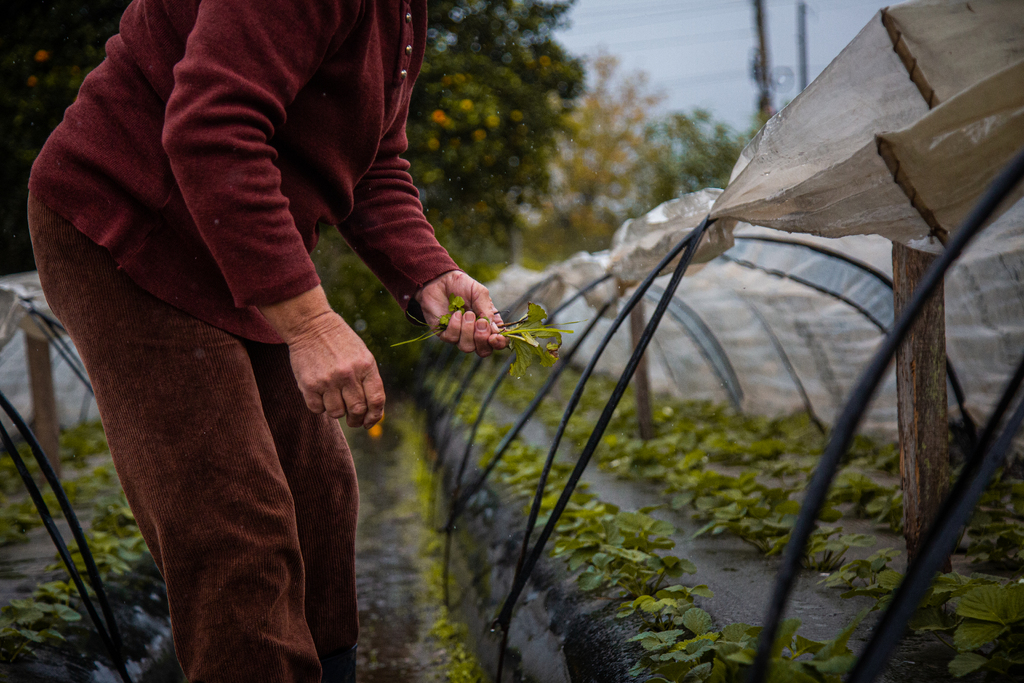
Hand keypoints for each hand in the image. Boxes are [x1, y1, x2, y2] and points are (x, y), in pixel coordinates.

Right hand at [259, 287, 384, 427]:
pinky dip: (319, 406)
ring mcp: (328, 380)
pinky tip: (320, 393)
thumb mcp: (362, 356)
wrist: (311, 326)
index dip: (375, 416)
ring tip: (333, 398)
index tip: (369, 422)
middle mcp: (348, 374)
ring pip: (336, 413)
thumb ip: (368, 381)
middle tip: (352, 420)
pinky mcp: (309, 384)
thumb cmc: (340, 343)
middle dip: (356, 420)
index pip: (376, 400)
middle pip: (357, 410)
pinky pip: (317, 409)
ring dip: (336, 411)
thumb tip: (371, 412)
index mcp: (366, 366)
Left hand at [416, 270, 507, 356]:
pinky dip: (455, 325)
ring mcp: (460, 335)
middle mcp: (475, 333)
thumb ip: (488, 311)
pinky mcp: (445, 334)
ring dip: (467, 331)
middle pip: (484, 351)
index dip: (499, 343)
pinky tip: (455, 313)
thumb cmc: (462, 286)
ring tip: (466, 314)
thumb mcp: (480, 293)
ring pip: (467, 347)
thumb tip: (495, 330)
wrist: (440, 281)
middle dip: (482, 339)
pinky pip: (452, 339)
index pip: (498, 342)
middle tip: (480, 322)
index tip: (494, 336)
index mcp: (489, 324)